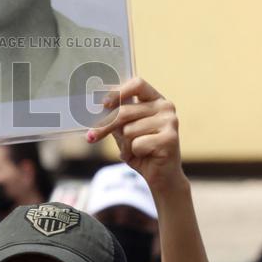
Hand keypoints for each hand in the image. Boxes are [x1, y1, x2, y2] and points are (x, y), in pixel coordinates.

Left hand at [86, 77, 184, 194]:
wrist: (162, 177)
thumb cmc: (142, 150)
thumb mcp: (125, 131)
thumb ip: (116, 118)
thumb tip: (97, 108)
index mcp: (156, 100)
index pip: (137, 84)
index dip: (118, 92)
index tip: (102, 103)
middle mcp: (165, 107)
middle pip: (125, 111)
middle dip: (105, 126)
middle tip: (91, 137)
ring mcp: (170, 122)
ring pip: (129, 130)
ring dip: (125, 145)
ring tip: (135, 151)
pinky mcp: (170, 139)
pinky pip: (137, 144)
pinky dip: (134, 153)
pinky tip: (145, 156)